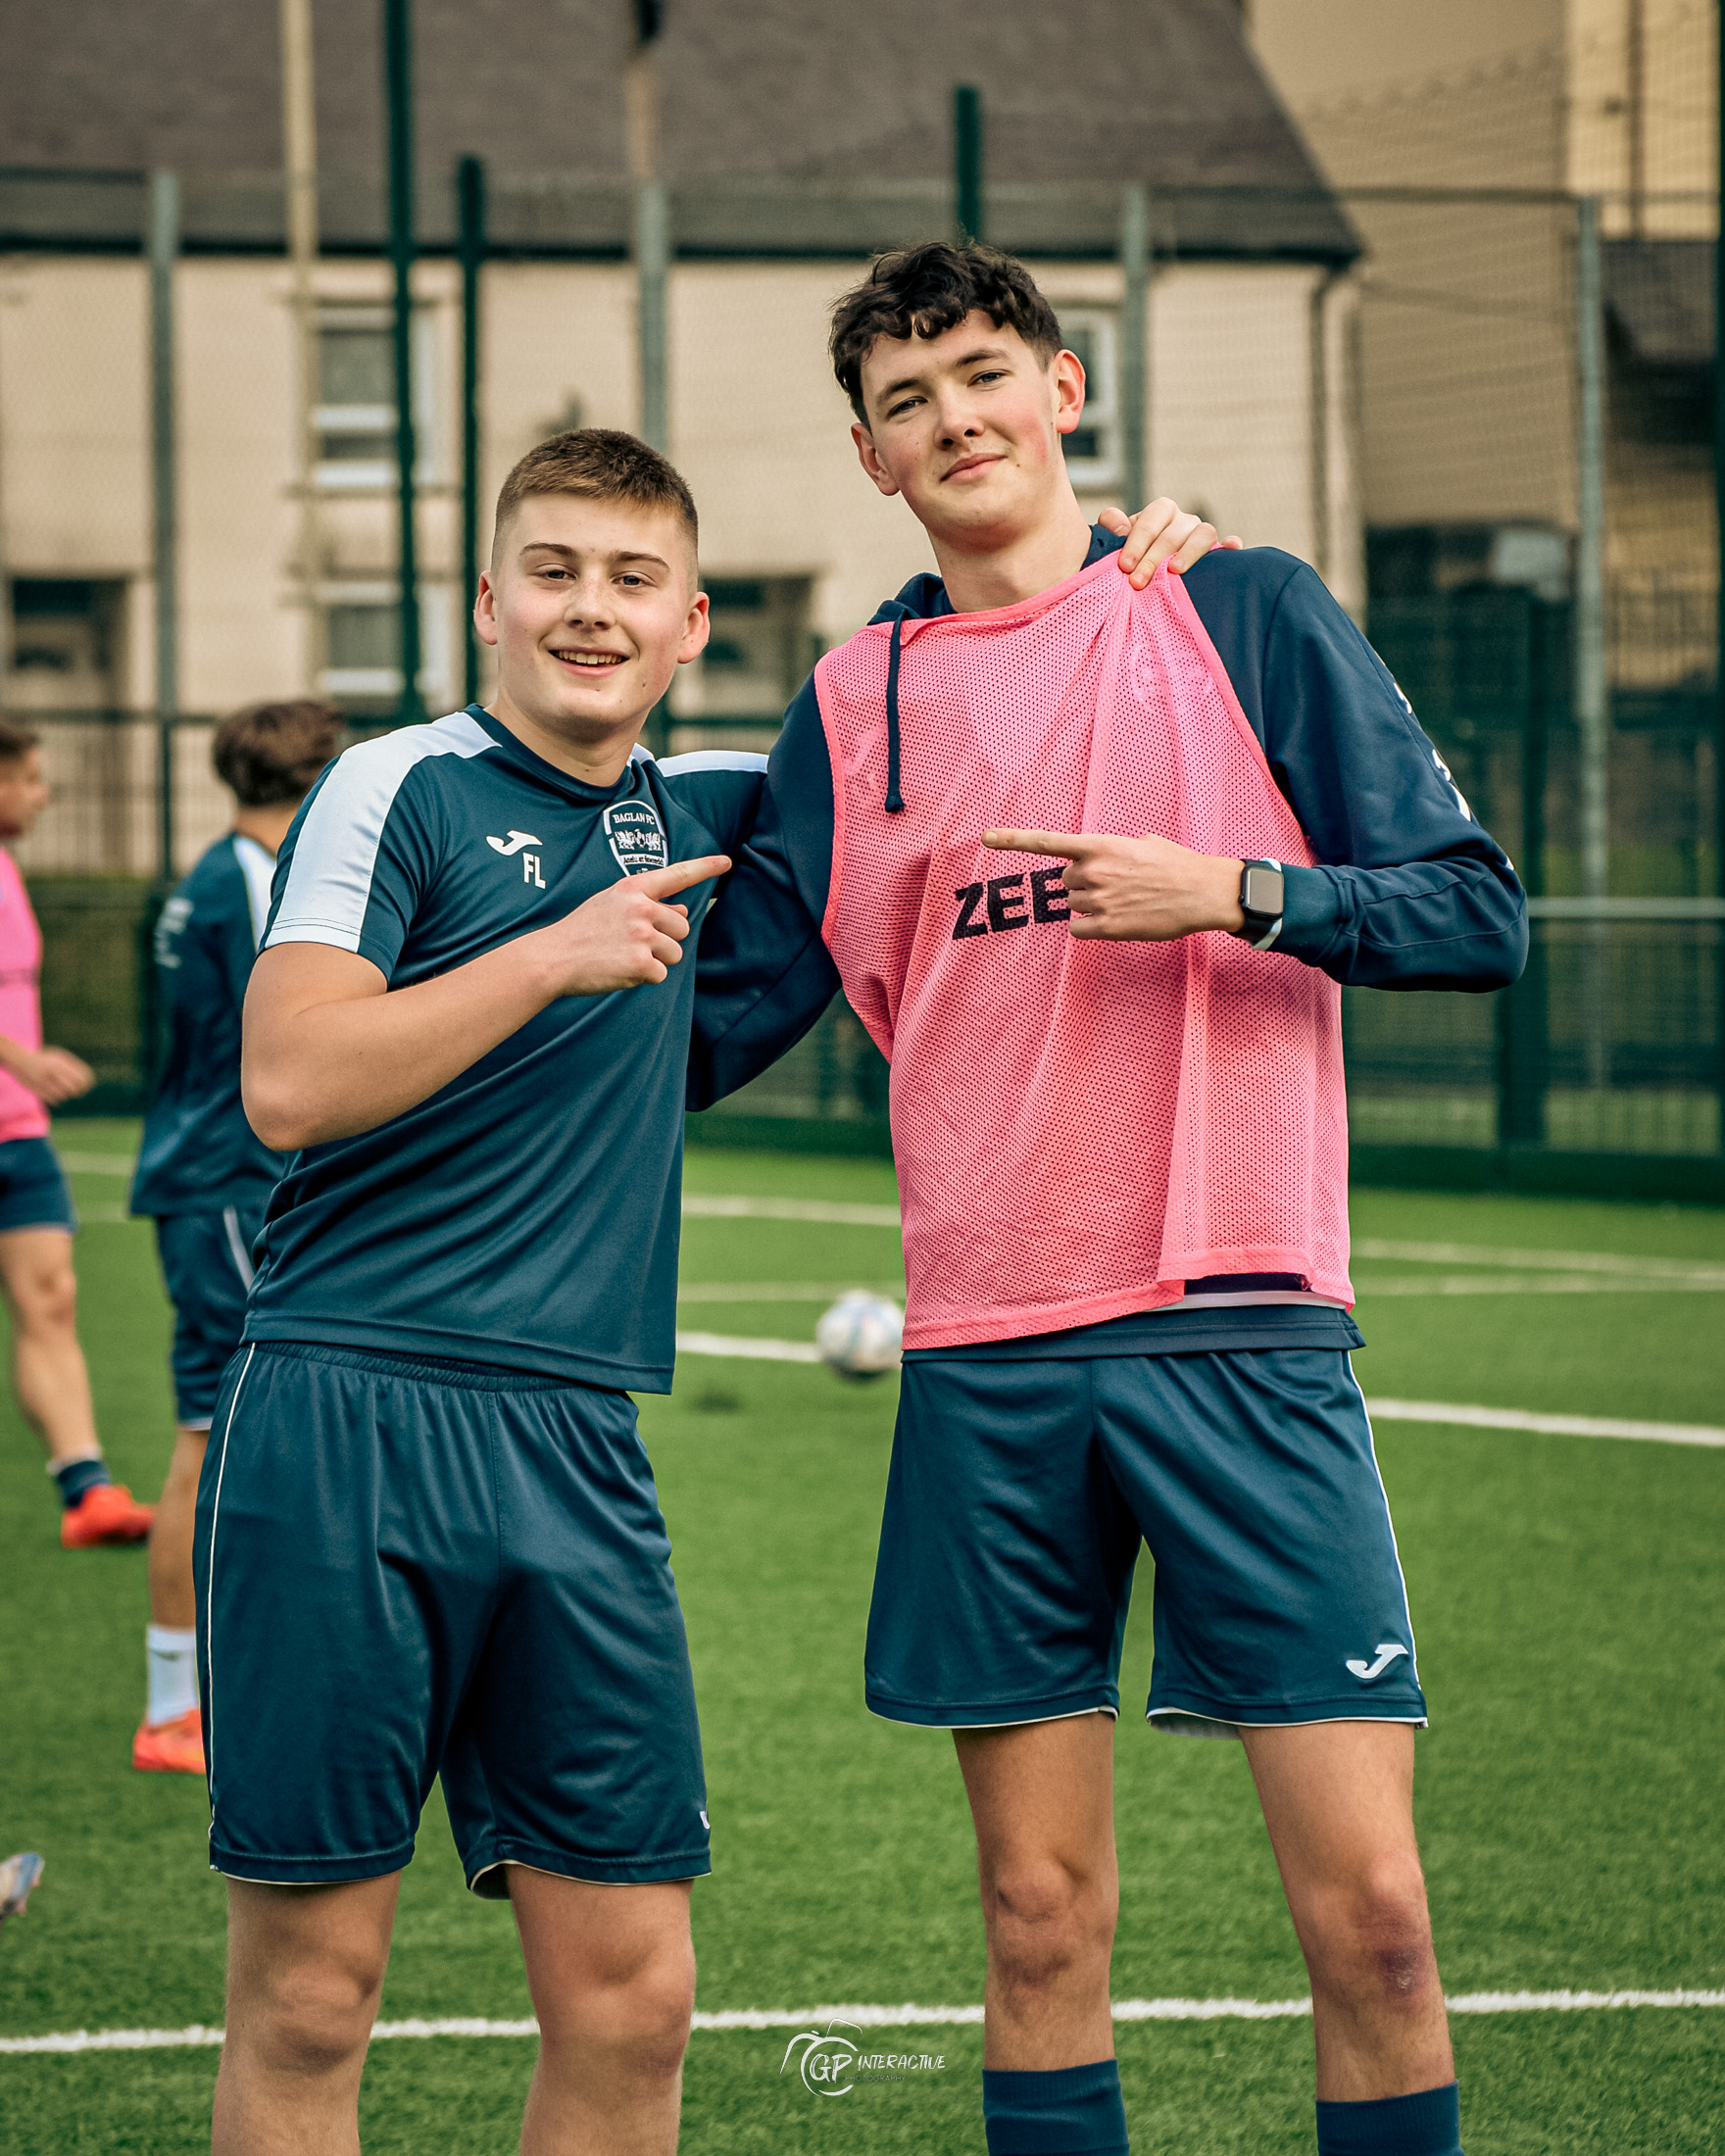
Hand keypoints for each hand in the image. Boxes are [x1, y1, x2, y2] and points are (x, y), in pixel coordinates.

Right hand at [16, 1046, 96, 1104]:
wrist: (19, 1059)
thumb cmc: (44, 1058)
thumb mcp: (58, 1057)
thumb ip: (72, 1066)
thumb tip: (88, 1077)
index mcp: (59, 1063)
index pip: (81, 1077)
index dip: (86, 1084)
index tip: (86, 1086)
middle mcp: (51, 1071)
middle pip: (73, 1088)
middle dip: (77, 1091)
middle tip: (77, 1091)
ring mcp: (42, 1081)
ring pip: (63, 1095)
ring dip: (66, 1095)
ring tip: (64, 1091)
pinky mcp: (35, 1089)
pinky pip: (53, 1100)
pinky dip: (57, 1100)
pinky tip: (56, 1096)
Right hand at [533, 855, 731, 993]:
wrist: (552, 958)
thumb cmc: (582, 932)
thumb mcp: (612, 906)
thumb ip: (647, 905)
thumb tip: (683, 911)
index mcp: (633, 889)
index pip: (676, 874)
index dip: (705, 868)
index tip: (726, 862)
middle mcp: (640, 907)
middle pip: (682, 927)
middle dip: (666, 940)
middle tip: (632, 945)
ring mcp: (641, 934)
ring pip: (674, 953)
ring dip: (655, 961)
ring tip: (623, 957)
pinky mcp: (640, 962)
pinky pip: (661, 974)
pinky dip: (644, 977)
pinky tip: (619, 970)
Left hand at [982, 830, 1243, 941]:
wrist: (1201, 892)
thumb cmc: (1176, 865)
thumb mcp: (1143, 843)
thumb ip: (1113, 850)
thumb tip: (1101, 860)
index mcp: (1099, 846)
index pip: (1047, 842)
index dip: (1013, 840)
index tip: (985, 838)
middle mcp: (1092, 872)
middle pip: (1066, 881)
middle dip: (1085, 882)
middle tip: (1117, 883)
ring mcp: (1098, 900)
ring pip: (1074, 905)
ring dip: (1093, 904)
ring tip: (1125, 901)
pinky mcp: (1106, 927)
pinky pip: (1079, 928)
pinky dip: (1092, 927)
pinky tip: (1117, 920)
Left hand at [1097, 499, 1243, 588]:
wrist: (1149, 573)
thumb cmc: (1132, 556)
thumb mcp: (1116, 541)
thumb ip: (1111, 528)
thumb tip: (1120, 527)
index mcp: (1160, 512)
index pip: (1151, 521)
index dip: (1137, 542)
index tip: (1124, 566)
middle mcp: (1184, 520)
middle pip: (1173, 533)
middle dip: (1154, 558)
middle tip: (1138, 582)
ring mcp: (1202, 534)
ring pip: (1203, 534)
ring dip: (1189, 552)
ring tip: (1175, 571)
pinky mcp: (1218, 552)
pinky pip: (1229, 545)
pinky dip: (1231, 545)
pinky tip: (1230, 548)